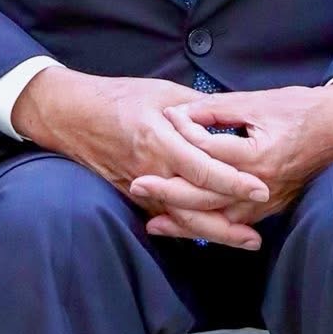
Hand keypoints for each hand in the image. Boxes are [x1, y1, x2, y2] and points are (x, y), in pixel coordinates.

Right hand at [12, 69, 269, 248]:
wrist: (71, 115)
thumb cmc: (119, 97)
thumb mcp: (162, 92)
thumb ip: (199, 108)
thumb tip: (233, 118)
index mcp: (159, 140)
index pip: (203, 170)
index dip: (234, 183)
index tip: (261, 190)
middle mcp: (150, 170)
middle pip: (193, 207)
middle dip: (227, 225)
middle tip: (257, 235)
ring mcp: (138, 187)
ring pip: (179, 220)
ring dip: (213, 234)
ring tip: (245, 241)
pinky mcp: (132, 196)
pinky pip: (164, 217)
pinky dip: (189, 228)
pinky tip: (212, 234)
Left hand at [130, 84, 332, 243]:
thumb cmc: (304, 108)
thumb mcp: (260, 101)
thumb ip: (218, 109)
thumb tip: (180, 113)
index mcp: (258, 154)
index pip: (208, 153)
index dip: (182, 136)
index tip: (162, 123)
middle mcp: (262, 185)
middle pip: (206, 196)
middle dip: (168, 192)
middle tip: (137, 184)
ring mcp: (268, 200)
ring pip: (219, 219)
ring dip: (185, 221)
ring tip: (153, 221)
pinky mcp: (272, 208)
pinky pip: (236, 224)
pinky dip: (210, 228)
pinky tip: (189, 229)